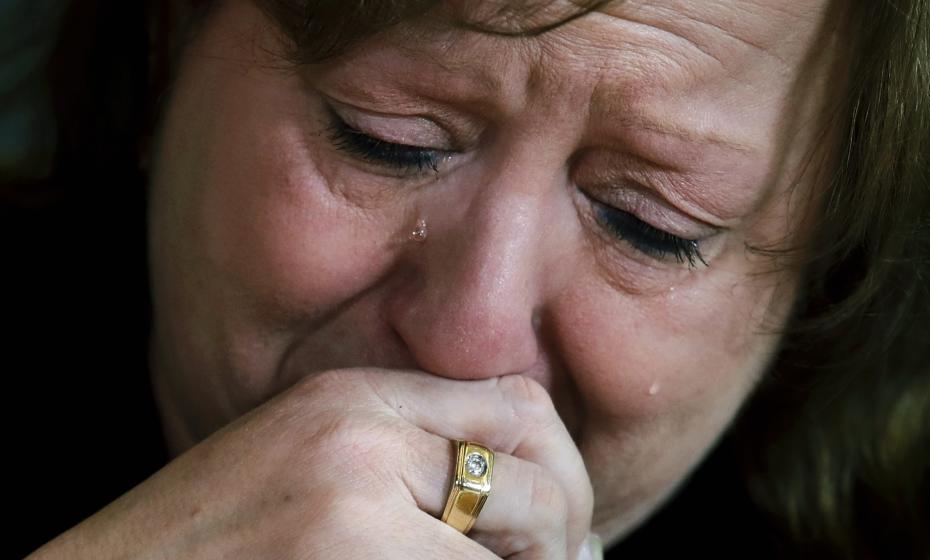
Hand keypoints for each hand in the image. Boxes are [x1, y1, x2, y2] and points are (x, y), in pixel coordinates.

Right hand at [28, 369, 595, 558]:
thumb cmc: (209, 544)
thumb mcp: (311, 470)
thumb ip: (412, 470)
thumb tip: (556, 523)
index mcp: (354, 400)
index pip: (518, 405)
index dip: (561, 467)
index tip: (563, 523)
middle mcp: (361, 440)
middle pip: (536, 472)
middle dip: (566, 531)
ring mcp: (354, 512)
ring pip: (516, 547)